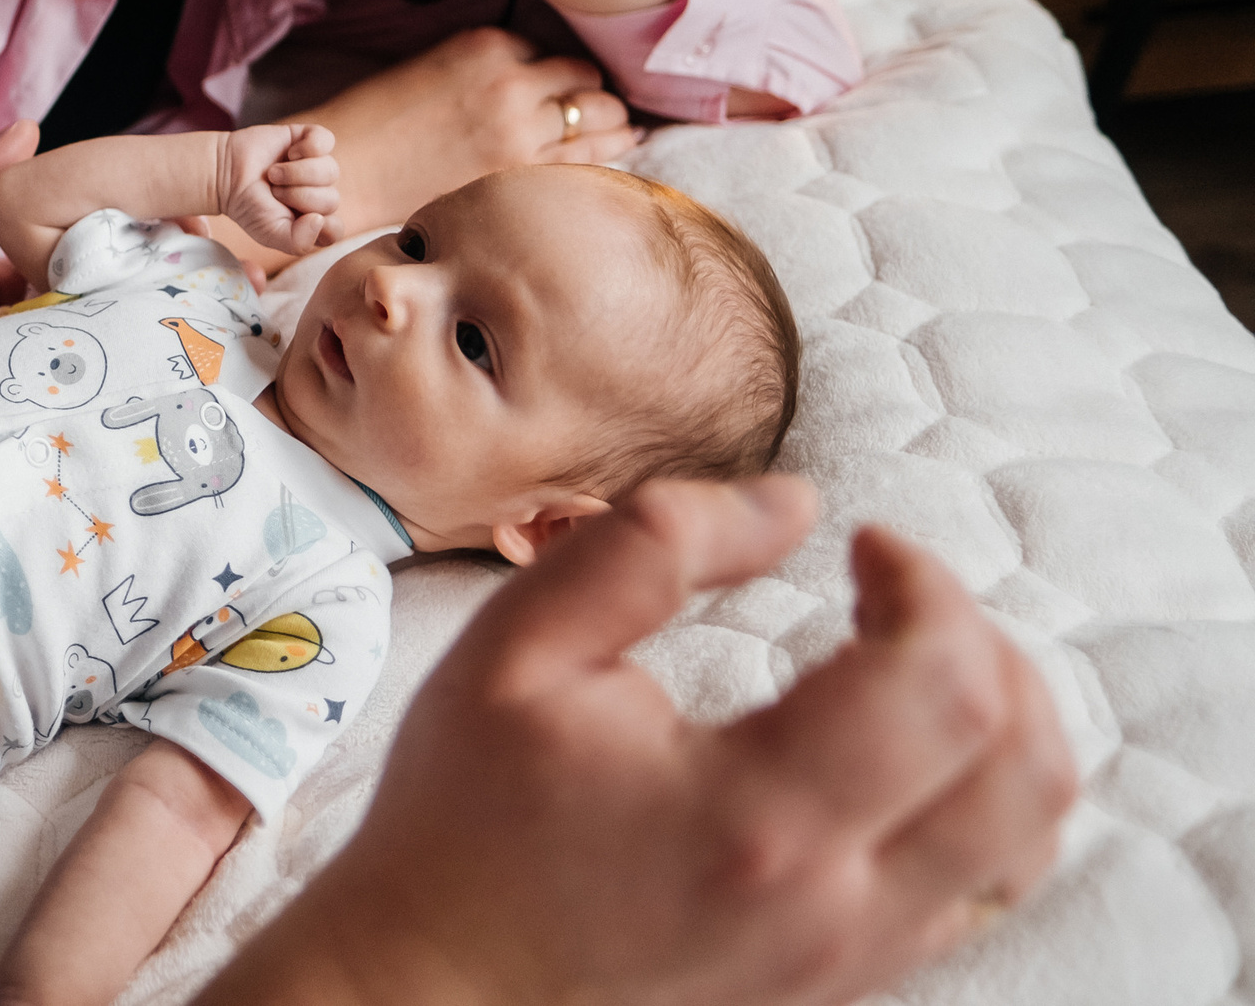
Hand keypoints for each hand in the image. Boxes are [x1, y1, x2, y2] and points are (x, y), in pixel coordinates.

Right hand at [200, 478, 1077, 1005]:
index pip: (943, 680)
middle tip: (897, 595)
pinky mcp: (840, 981)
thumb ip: (650, 545)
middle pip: (1025, 769)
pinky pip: (981, 893)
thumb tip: (790, 504)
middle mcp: (830, 904)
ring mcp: (846, 957)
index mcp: (755, 815)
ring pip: (1026, 842)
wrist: (436, 980)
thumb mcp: (518, 644)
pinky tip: (894, 748)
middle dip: (987, 644)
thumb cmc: (462, 816)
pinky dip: (975, 802)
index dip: (928, 581)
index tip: (863, 544)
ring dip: (1003, 727)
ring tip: (914, 663)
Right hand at [214, 124, 339, 254]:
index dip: (315, 225)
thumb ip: (298, 241)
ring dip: (297, 172)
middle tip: (273, 192)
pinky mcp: (310, 140)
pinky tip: (290, 152)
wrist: (225, 173)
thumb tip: (319, 220)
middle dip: (298, 196)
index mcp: (314, 221)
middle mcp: (320, 194)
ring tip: (274, 173)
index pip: (334, 230)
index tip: (291, 216)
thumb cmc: (248, 205)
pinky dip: (308, 147)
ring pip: (330, 170)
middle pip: (331, 200)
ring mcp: (318, 166)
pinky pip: (326, 140)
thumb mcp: (270, 234)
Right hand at [302, 27, 637, 230]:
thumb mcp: (433, 67)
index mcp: (485, 45)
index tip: (565, 84)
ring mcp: (520, 130)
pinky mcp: (519, 173)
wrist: (345, 170)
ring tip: (624, 124)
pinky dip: (610, 148)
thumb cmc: (377, 121)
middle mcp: (511, 81)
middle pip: (582, 80)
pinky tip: (625, 144)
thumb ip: (485, 66)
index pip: (546, 50)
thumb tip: (531, 79)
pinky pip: (585, 157)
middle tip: (605, 102)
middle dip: (594, 91)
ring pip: (595, 116)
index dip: (556, 71)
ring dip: (612, 119)